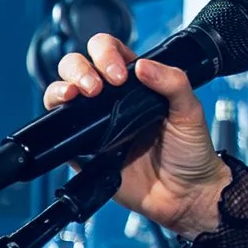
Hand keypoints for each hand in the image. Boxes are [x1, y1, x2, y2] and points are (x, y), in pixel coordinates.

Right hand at [45, 33, 230, 238]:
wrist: (186, 195)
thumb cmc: (192, 153)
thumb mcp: (191, 112)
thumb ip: (173, 83)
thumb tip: (143, 65)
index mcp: (138, 84)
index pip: (110, 51)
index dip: (107, 53)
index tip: (121, 74)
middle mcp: (112, 100)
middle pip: (78, 66)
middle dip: (80, 67)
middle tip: (99, 86)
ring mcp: (95, 124)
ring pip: (62, 92)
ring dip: (63, 86)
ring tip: (78, 94)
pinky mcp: (83, 150)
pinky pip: (59, 130)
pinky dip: (55, 117)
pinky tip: (68, 113)